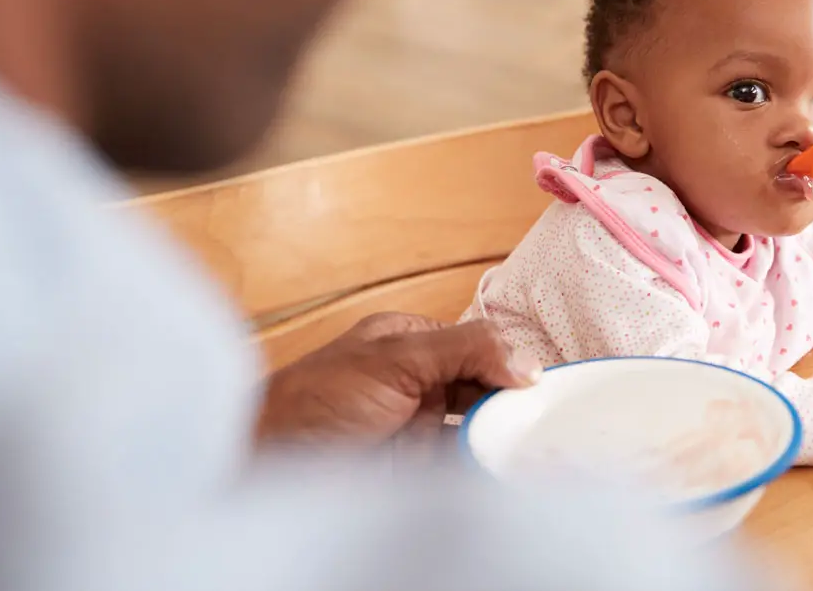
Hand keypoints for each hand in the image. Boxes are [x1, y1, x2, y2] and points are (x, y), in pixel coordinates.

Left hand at [257, 316, 541, 444]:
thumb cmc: (314, 401)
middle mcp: (416, 381)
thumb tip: (526, 361)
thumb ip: (464, 350)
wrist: (265, 467)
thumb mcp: (395, 358)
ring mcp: (416, 427)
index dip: (510, 362)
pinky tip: (509, 469)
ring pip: (476, 429)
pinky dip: (485, 468)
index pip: (477, 345)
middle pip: (482, 387)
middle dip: (512, 402)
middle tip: (547, 419)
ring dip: (503, 436)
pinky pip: (460, 466)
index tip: (542, 385)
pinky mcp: (413, 471)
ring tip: (538, 446)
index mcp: (408, 341)